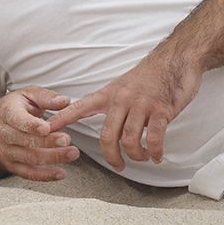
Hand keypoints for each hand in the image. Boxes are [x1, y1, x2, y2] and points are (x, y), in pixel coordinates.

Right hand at [0, 86, 79, 180]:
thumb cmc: (15, 107)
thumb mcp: (29, 94)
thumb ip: (47, 97)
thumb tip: (64, 101)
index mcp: (8, 113)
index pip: (18, 121)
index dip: (32, 125)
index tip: (47, 128)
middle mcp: (4, 134)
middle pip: (27, 141)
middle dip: (48, 142)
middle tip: (67, 139)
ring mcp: (6, 151)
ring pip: (30, 158)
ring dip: (52, 158)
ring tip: (72, 153)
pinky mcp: (11, 165)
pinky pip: (28, 173)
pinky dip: (45, 175)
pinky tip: (60, 173)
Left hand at [48, 54, 202, 171]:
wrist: (177, 58)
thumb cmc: (153, 74)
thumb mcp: (125, 84)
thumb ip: (115, 103)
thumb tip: (110, 123)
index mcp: (110, 93)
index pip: (80, 107)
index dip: (62, 119)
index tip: (46, 129)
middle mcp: (123, 99)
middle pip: (107, 136)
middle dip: (111, 157)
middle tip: (118, 166)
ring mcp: (142, 104)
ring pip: (129, 140)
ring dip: (136, 156)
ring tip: (142, 158)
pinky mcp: (161, 109)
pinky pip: (154, 138)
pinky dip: (155, 152)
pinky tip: (157, 155)